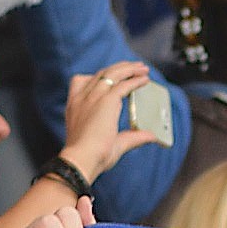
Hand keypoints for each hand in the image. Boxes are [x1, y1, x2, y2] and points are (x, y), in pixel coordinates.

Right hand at [57, 65, 159, 184]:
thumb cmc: (92, 157)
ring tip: (142, 69)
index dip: (100, 77)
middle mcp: (82, 98)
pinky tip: (144, 80)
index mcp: (75, 106)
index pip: (83, 81)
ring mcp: (93, 97)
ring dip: (129, 69)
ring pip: (113, 74)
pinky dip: (135, 81)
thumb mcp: (113, 144)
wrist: (82, 160)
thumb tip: (151, 136)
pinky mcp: (106, 101)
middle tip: (134, 67)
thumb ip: (132, 137)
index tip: (114, 77)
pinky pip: (123, 85)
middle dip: (119, 68)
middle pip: (102, 74)